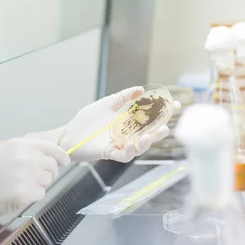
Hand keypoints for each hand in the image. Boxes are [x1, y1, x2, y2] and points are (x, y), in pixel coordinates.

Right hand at [0, 139, 69, 236]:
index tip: (64, 161)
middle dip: (46, 174)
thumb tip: (51, 157)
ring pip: (47, 181)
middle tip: (29, 179)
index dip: (60, 156)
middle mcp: (26, 157)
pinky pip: (40, 194)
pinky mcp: (25, 193)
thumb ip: (27, 152)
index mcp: (21, 145)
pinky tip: (15, 195)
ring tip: (18, 186)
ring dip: (38, 186)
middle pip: (52, 167)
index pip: (51, 148)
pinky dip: (31, 197)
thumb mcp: (5, 153)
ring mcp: (26, 175)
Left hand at [59, 87, 180, 162]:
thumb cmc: (87, 119)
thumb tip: (140, 89)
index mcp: (129, 122)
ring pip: (139, 147)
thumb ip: (123, 97)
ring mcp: (120, 144)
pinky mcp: (110, 152)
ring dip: (146, 143)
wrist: (69, 134)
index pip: (150, 118)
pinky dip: (130, 151)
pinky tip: (131, 143)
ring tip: (150, 136)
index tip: (174, 105)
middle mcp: (127, 134)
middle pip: (148, 134)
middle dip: (159, 131)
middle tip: (167, 127)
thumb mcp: (107, 103)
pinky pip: (124, 155)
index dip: (163, 113)